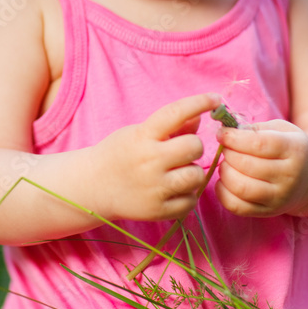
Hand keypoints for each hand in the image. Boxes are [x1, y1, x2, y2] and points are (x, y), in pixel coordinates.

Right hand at [91, 93, 220, 221]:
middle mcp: (149, 161)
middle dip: (193, 147)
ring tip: (175, 173)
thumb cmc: (118, 155)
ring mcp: (154, 188)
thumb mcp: (137, 133)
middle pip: (194, 146)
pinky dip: (186, 195)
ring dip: (191, 172)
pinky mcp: (158, 210)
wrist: (92, 187)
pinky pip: (191, 201)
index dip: (199, 102)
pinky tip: (171, 190)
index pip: (175, 113)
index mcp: (142, 136)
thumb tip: (199, 118)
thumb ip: (169, 127)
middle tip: (181, 152)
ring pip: (196, 175)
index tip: (215, 98)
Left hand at [215, 119, 307, 216]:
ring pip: (241, 187)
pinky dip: (222, 192)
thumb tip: (226, 131)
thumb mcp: (281, 130)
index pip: (259, 144)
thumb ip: (255, 129)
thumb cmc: (289, 149)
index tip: (222, 134)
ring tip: (227, 164)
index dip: (234, 138)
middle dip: (228, 154)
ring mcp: (280, 197)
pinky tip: (225, 181)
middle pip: (247, 165)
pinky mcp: (268, 212)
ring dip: (225, 172)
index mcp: (295, 150)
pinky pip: (237, 206)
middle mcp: (290, 176)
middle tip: (226, 149)